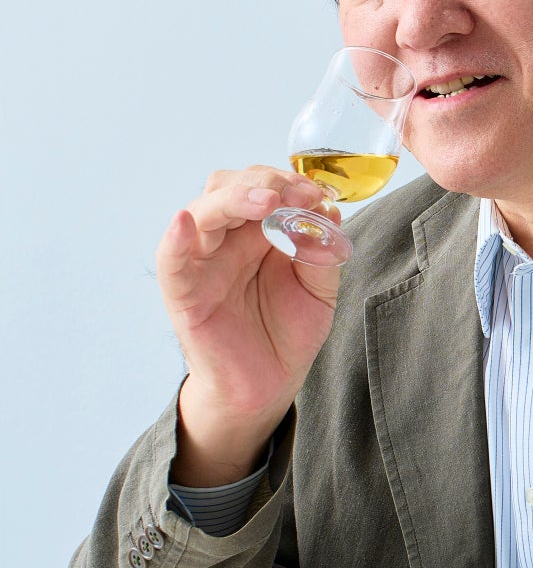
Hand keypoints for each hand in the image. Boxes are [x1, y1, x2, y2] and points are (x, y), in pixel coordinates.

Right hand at [156, 167, 340, 483]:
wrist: (268, 385)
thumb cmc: (288, 331)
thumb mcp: (319, 289)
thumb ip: (321, 251)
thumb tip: (327, 212)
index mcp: (258, 230)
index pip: (263, 185)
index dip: (290, 181)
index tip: (319, 193)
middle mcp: (226, 238)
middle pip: (230, 186)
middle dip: (266, 182)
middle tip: (298, 195)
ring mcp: (202, 262)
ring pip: (203, 211)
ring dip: (235, 197)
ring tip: (269, 201)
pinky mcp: (184, 292)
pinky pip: (171, 260)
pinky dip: (174, 238)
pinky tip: (185, 222)